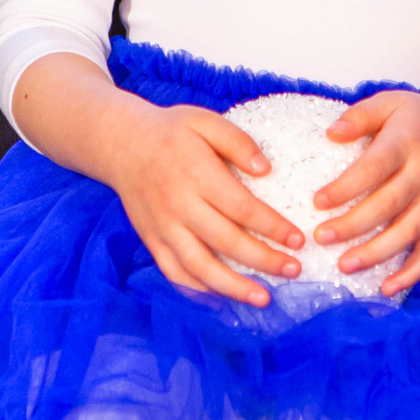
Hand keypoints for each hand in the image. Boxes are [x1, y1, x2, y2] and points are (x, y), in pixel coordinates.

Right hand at [105, 104, 304, 307]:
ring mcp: (163, 228)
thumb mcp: (204, 121)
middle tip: (293, 270)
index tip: (298, 240)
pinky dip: (198, 289)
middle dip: (264, 260)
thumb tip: (266, 169)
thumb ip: (237, 142)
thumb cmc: (171, 132)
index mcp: (197, 175)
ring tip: (263, 298)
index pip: (242, 208)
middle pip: (226, 242)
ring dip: (234, 287)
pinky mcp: (151, 240)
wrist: (121, 144)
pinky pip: (175, 271)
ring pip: (200, 266)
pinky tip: (223, 296)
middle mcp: (179, 206)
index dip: (272, 227)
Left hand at [312, 91, 419, 296]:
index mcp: (407, 142)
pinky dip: (412, 273)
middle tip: (321, 237)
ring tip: (344, 266)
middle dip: (353, 225)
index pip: (374, 167)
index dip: (346, 186)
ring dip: (377, 253)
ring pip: (409, 232)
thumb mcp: (392, 102)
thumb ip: (361, 115)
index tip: (317, 202)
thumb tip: (331, 133)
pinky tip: (387, 288)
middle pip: (389, 204)